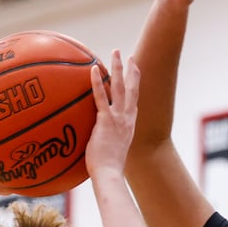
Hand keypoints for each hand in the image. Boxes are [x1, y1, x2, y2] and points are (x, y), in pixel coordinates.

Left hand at [84, 49, 138, 179]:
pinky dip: (97, 82)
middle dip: (131, 71)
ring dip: (118, 68)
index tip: (135, 75)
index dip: (134, 87)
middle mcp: (127, 119)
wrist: (109, 175)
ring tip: (116, 51)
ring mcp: (118, 118)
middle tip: (129, 56)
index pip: (133, 102)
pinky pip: (100, 96)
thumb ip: (105, 143)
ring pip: (119, 87)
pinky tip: (93, 69)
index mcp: (129, 126)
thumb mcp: (109, 153)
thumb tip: (95, 145)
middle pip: (131, 89)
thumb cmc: (107, 170)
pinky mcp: (106, 120)